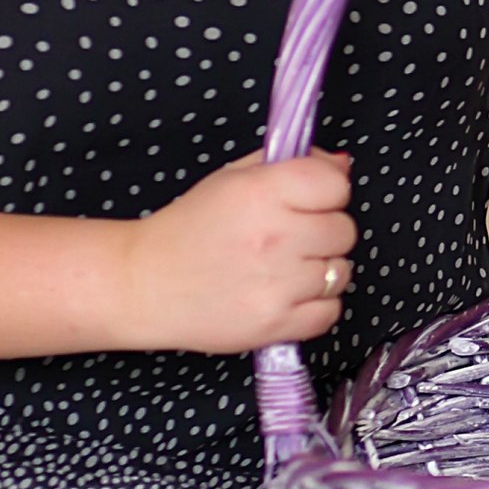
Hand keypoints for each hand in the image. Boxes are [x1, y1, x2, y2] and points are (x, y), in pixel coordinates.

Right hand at [118, 149, 355, 354]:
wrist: (144, 284)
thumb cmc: (188, 228)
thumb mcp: (232, 179)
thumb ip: (291, 164)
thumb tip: (342, 165)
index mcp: (261, 193)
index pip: (337, 185)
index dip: (328, 192)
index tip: (308, 201)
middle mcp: (274, 237)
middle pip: (345, 230)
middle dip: (324, 231)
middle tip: (291, 237)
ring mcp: (277, 284)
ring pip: (341, 272)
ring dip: (321, 270)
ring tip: (285, 268)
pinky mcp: (275, 324)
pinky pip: (331, 312)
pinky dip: (316, 306)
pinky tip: (286, 294)